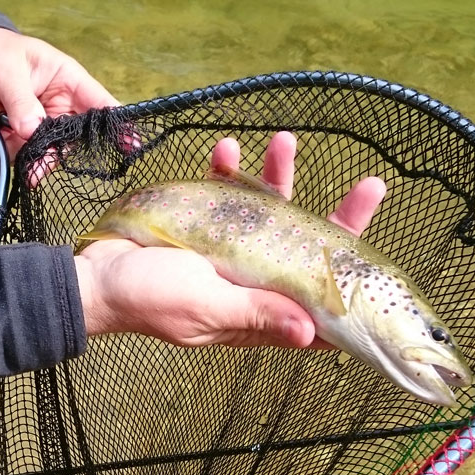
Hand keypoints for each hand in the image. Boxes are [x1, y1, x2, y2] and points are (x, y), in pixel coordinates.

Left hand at [0, 27, 118, 164]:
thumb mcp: (9, 70)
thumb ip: (21, 102)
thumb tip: (33, 132)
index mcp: (67, 84)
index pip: (98, 107)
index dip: (116, 129)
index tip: (131, 148)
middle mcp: (53, 109)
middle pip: (59, 145)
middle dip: (36, 159)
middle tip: (26, 171)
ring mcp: (30, 125)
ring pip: (22, 154)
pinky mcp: (7, 135)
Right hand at [74, 132, 386, 348]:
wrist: (92, 277)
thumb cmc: (145, 300)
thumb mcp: (204, 307)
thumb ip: (255, 314)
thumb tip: (310, 332)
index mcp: (257, 312)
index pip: (318, 305)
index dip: (351, 286)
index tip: (382, 263)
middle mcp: (252, 282)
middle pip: (309, 252)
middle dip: (338, 218)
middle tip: (369, 186)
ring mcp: (230, 252)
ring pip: (272, 214)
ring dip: (281, 177)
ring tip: (283, 141)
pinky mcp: (203, 225)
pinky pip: (227, 195)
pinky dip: (229, 169)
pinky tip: (225, 149)